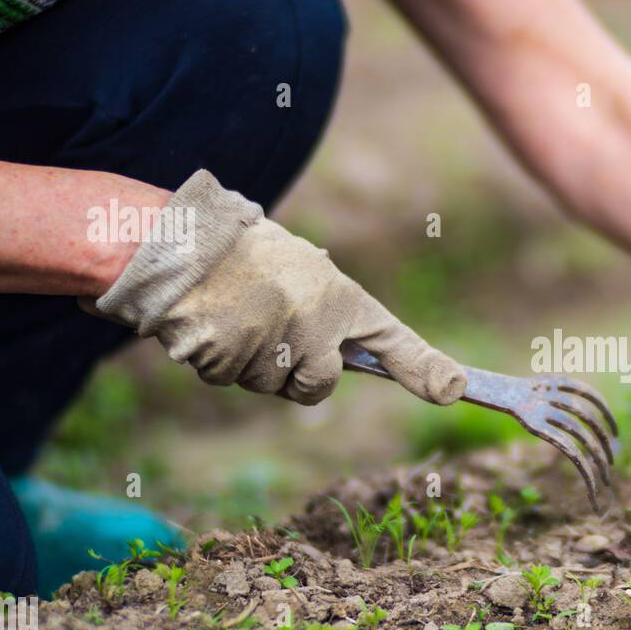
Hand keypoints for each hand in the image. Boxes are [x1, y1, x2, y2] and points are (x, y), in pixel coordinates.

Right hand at [89, 170, 464, 406]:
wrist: (172, 239)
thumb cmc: (242, 254)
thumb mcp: (300, 272)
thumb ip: (329, 318)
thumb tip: (346, 359)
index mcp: (337, 296)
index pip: (392, 339)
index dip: (424, 368)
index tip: (457, 390)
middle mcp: (313, 324)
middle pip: (316, 387)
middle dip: (295, 373)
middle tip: (268, 327)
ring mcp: (270, 344)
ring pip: (268, 385)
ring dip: (249, 362)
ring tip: (233, 312)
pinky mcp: (225, 360)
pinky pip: (227, 378)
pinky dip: (214, 358)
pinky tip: (206, 320)